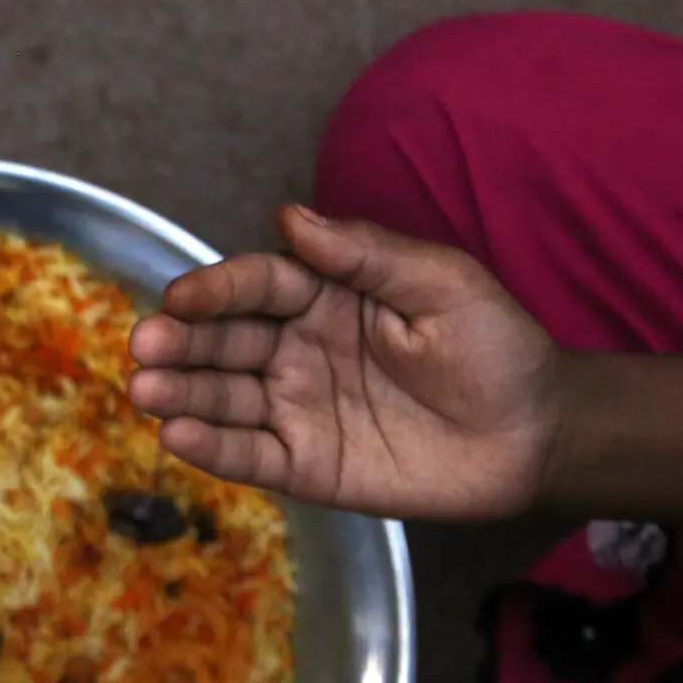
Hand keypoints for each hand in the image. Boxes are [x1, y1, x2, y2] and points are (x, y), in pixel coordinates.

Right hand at [128, 205, 564, 519]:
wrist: (536, 436)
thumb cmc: (495, 348)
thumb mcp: (442, 283)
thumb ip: (365, 253)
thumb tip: (288, 215)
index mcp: (324, 297)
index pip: (257, 286)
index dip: (217, 289)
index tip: (181, 295)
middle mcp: (296, 351)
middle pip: (224, 342)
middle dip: (181, 343)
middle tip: (146, 346)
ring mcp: (297, 410)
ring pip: (224, 399)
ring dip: (181, 394)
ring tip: (146, 392)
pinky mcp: (307, 466)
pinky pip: (251, 457)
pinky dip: (213, 450)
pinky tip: (178, 438)